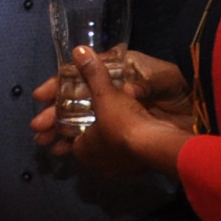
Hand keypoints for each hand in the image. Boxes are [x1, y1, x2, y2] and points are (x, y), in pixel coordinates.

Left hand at [32, 48, 191, 180]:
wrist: (157, 147)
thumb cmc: (123, 123)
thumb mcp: (106, 95)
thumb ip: (93, 74)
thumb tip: (78, 50)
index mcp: (82, 149)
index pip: (69, 137)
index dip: (66, 127)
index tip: (63, 121)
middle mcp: (96, 163)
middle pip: (87, 147)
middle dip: (84, 137)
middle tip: (89, 124)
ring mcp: (118, 169)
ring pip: (107, 154)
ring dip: (107, 144)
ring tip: (111, 131)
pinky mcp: (137, 170)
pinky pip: (127, 158)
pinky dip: (126, 149)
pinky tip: (132, 139)